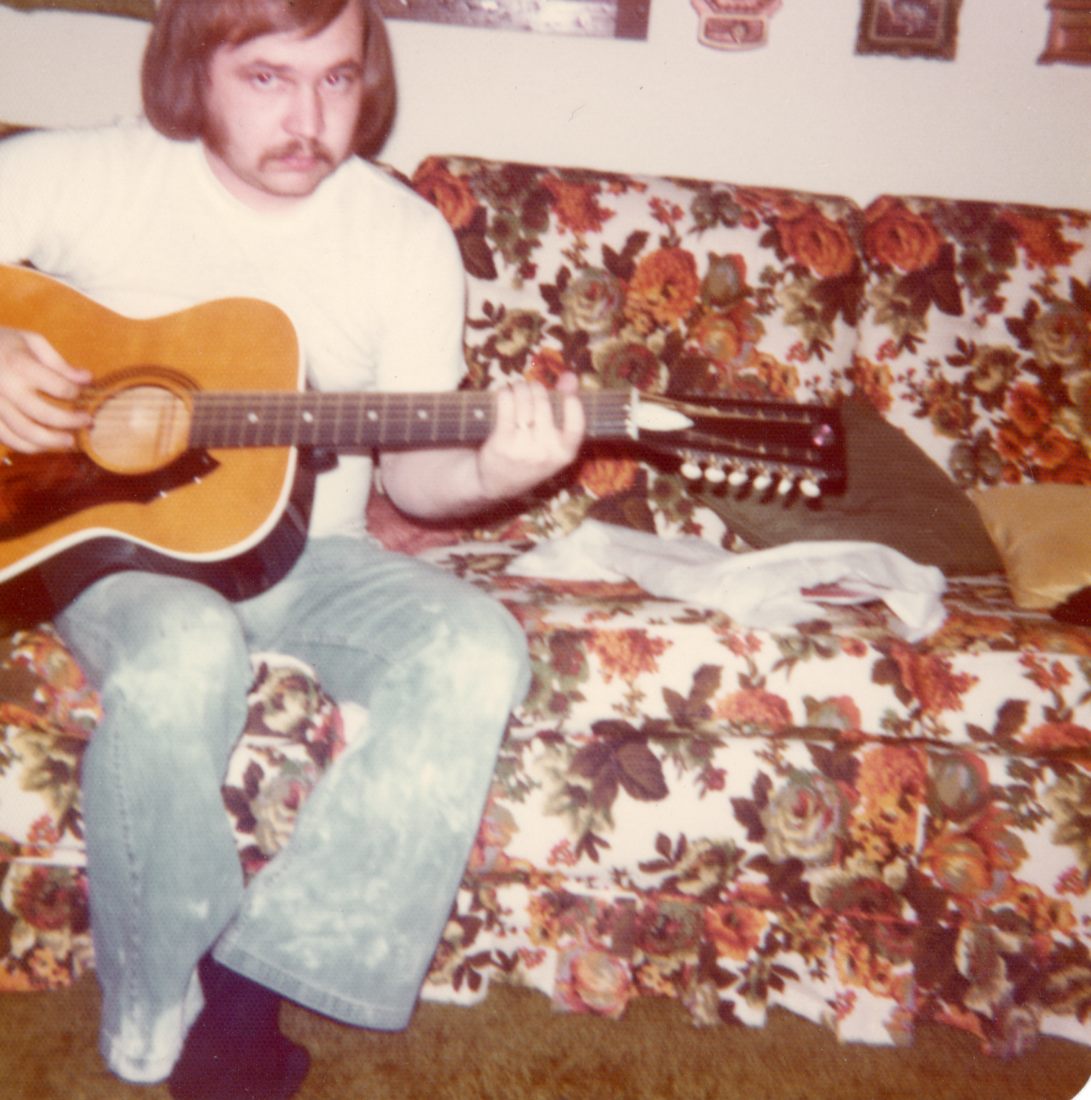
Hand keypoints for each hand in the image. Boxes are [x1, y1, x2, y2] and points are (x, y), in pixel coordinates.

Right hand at [0, 327, 91, 451]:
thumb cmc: (1, 343)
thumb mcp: (30, 341)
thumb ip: (58, 362)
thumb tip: (87, 379)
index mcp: (19, 365)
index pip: (59, 387)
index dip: (76, 393)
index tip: (80, 393)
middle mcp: (5, 387)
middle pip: (45, 414)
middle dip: (71, 421)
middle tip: (87, 422)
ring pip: (26, 432)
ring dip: (52, 441)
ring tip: (69, 441)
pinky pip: (7, 438)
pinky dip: (28, 447)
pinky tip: (43, 445)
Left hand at [475, 374, 584, 501]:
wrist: (499, 483)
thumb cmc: (531, 456)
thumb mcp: (554, 442)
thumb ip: (566, 409)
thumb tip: (571, 376)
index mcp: (565, 453)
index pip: (576, 423)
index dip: (572, 402)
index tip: (565, 392)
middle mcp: (546, 452)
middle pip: (544, 403)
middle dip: (535, 388)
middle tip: (528, 388)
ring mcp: (523, 448)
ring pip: (524, 401)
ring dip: (519, 387)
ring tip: (515, 388)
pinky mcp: (502, 443)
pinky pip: (506, 405)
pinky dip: (504, 392)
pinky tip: (503, 392)